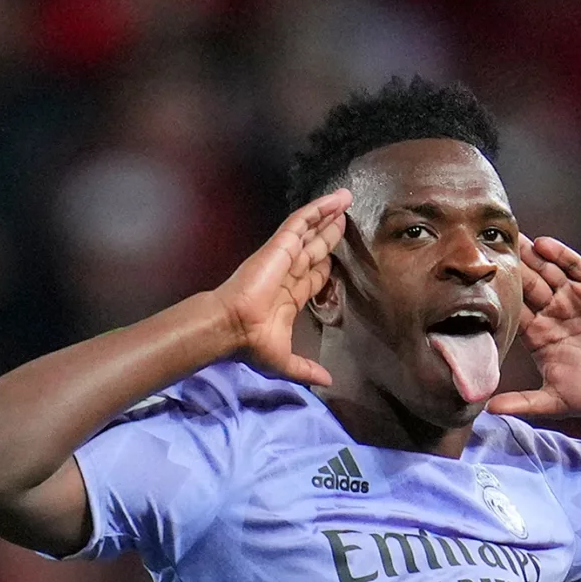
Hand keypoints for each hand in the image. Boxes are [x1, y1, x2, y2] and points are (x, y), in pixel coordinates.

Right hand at [215, 189, 349, 386]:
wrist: (234, 327)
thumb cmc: (253, 343)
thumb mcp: (286, 362)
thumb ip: (307, 369)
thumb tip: (327, 382)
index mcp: (288, 296)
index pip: (312, 276)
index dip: (326, 266)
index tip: (337, 259)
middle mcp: (287, 272)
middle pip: (314, 248)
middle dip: (329, 234)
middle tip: (345, 221)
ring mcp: (283, 256)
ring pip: (309, 230)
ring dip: (328, 215)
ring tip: (346, 199)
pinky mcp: (280, 245)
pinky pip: (301, 221)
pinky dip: (318, 209)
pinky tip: (335, 199)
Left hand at [486, 236, 580, 418]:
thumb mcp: (555, 401)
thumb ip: (523, 402)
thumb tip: (488, 410)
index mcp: (538, 334)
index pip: (512, 310)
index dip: (494, 297)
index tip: (470, 283)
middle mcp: (552, 311)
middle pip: (526, 284)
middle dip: (509, 267)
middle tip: (485, 246)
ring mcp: (574, 297)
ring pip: (547, 270)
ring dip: (530, 255)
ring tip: (511, 238)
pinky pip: (576, 266)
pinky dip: (561, 255)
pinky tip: (543, 245)